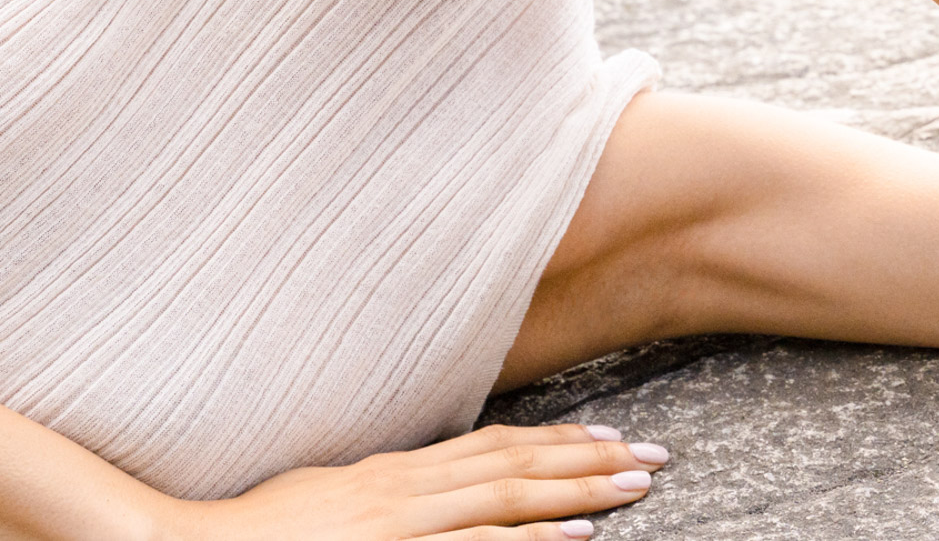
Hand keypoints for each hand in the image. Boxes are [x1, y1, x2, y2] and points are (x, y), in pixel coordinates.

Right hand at [173, 423, 666, 540]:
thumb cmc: (259, 530)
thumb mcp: (333, 497)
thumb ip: (384, 491)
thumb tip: (421, 483)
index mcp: (397, 471)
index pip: (494, 445)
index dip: (555, 439)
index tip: (608, 435)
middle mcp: (406, 487)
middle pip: (515, 463)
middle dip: (588, 459)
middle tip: (652, 456)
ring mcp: (399, 523)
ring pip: (505, 494)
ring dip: (577, 490)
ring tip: (635, 484)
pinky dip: (526, 539)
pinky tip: (575, 538)